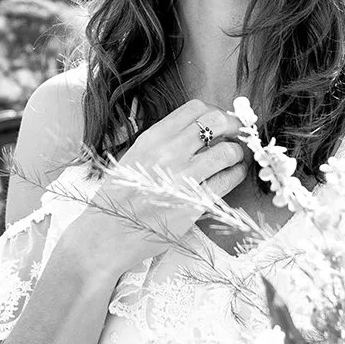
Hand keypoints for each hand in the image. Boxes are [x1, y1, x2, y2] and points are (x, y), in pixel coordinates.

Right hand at [68, 99, 248, 273]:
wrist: (106, 234)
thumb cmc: (118, 197)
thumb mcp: (133, 156)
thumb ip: (162, 142)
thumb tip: (196, 130)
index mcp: (152, 138)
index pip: (195, 109)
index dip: (214, 112)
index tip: (219, 122)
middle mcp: (168, 153)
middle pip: (216, 122)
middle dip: (232, 126)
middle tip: (236, 135)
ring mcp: (182, 178)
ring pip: (227, 152)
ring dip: (237, 153)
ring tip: (236, 158)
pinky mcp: (193, 204)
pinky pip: (227, 182)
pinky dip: (236, 175)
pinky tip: (233, 175)